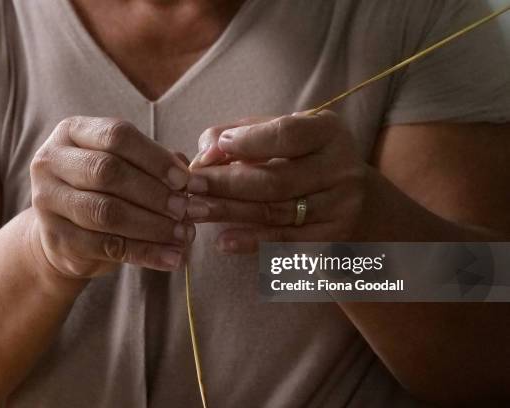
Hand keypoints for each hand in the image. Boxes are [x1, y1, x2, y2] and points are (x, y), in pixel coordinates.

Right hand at [30, 116, 193, 277]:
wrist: (65, 234)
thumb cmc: (104, 191)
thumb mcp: (128, 168)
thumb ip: (157, 166)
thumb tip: (193, 178)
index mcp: (73, 132)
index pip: (116, 135)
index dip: (155, 158)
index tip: (186, 180)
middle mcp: (51, 161)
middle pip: (108, 172)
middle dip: (155, 193)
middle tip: (187, 210)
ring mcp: (47, 200)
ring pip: (106, 212)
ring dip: (153, 226)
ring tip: (185, 236)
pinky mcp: (55, 238)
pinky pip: (105, 247)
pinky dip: (144, 253)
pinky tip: (171, 258)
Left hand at [186, 111, 368, 252]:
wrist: (361, 205)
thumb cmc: (307, 162)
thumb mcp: (285, 137)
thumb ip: (244, 133)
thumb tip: (206, 150)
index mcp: (328, 133)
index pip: (286, 134)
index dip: (248, 142)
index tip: (213, 150)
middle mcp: (341, 169)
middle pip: (275, 180)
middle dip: (225, 184)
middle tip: (189, 187)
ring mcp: (340, 209)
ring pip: (275, 212)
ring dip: (228, 213)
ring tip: (193, 211)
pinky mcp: (332, 241)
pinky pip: (284, 242)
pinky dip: (250, 242)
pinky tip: (222, 241)